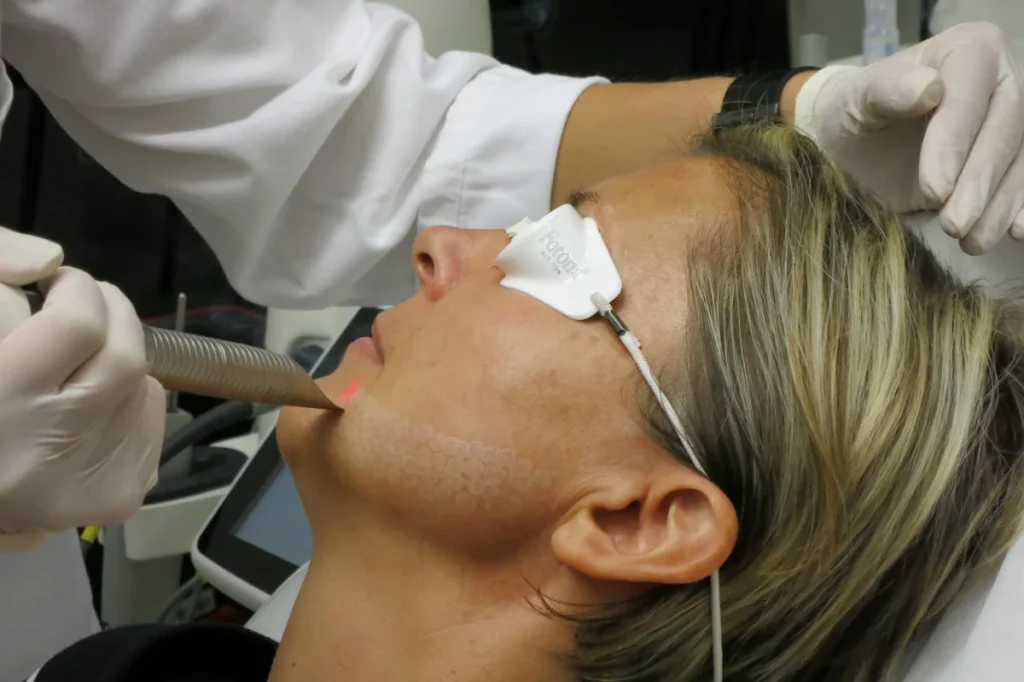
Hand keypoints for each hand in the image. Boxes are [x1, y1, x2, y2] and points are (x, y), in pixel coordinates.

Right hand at [0, 226, 165, 536]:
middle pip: (126, 356)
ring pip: (144, 388)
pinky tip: (87, 412)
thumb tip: (53, 260)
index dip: (77, 289)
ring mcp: (90, 481)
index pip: (77, 325)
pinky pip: (150, 423)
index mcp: (1, 401)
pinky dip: (130, 402)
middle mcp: (49, 450)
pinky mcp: (118, 497)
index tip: (58, 284)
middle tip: (84, 307)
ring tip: (73, 371)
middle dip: (113, 315)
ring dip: (119, 363)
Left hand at [795, 22, 1023, 254]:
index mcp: (969, 50)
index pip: (970, 95)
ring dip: (999, 206)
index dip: (956, 143)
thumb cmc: (856, 111)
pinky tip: (1016, 233)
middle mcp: (1002, 79)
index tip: (934, 189)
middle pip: (1006, 131)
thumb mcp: (858, 99)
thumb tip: (928, 88)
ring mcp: (1012, 120)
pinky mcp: (1011, 157)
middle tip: (952, 225)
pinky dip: (1021, 208)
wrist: (857, 139)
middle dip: (980, 184)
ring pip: (1021, 162)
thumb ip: (888, 89)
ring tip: (970, 241)